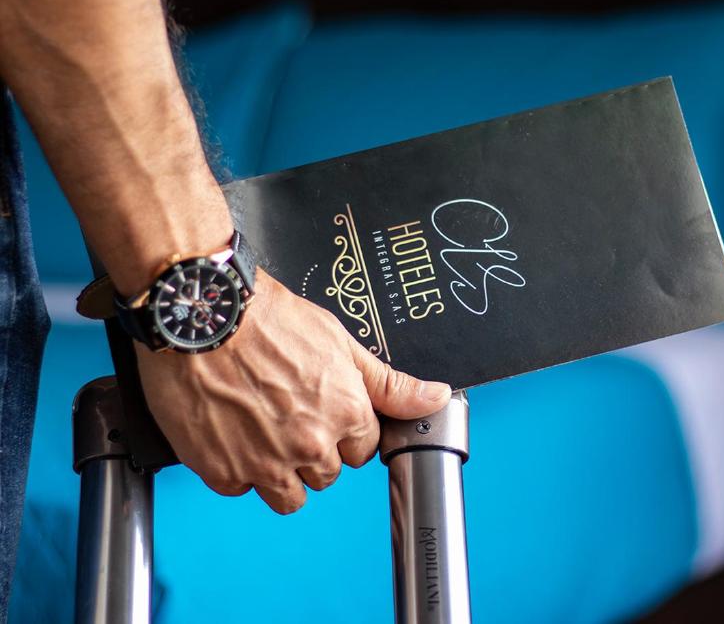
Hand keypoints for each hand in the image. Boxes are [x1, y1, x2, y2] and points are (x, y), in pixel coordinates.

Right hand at [135, 271, 450, 513]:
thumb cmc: (267, 318)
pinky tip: (231, 429)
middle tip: (287, 412)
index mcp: (346, 414)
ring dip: (280, 471)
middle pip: (327, 474)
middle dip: (314, 450)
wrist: (203, 312)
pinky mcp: (222, 470)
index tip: (322, 410)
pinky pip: (239, 487)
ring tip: (262, 429)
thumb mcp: (341, 343)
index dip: (344, 429)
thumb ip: (389, 384)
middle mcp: (310, 445)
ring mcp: (265, 462)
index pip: (363, 449)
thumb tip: (436, 398)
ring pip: (289, 496)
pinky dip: (235, 466)